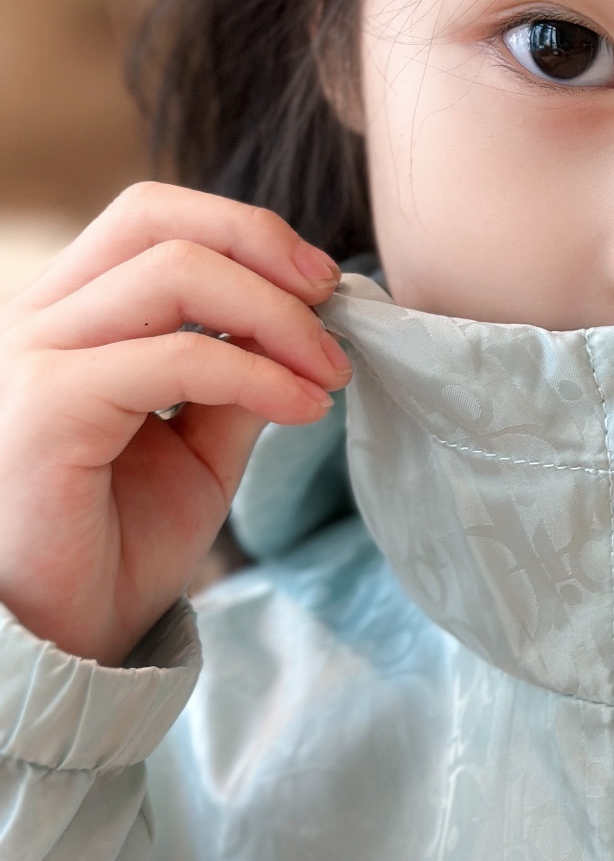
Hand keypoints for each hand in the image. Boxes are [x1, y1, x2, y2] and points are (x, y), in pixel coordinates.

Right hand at [0, 185, 351, 666]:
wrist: (65, 641)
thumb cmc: (115, 546)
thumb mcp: (200, 446)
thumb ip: (239, 375)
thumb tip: (307, 320)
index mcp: (68, 316)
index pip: (153, 220)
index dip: (247, 233)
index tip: (323, 284)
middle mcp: (36, 321)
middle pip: (156, 219)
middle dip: (263, 245)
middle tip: (334, 302)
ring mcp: (33, 358)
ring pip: (173, 272)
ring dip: (276, 315)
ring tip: (329, 371)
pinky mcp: (47, 408)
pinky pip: (176, 358)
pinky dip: (258, 374)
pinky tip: (304, 407)